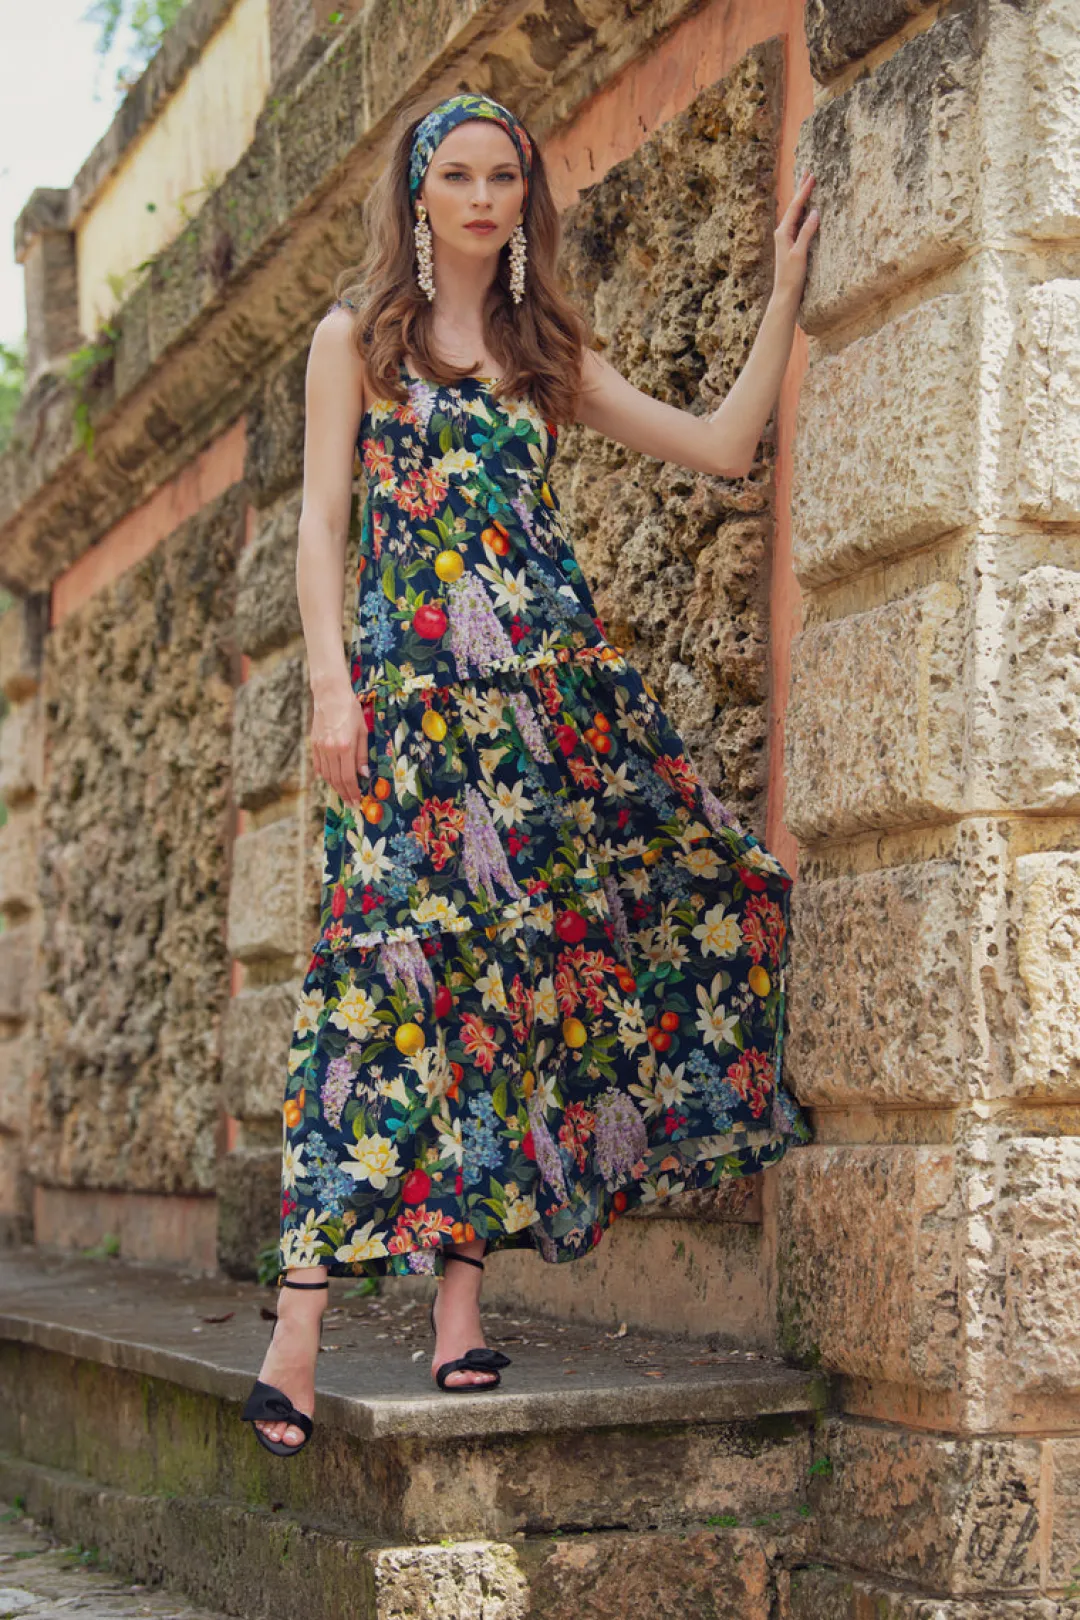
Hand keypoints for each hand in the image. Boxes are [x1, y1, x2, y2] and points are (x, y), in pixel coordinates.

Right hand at [310, 682, 369, 809]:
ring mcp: (320, 747)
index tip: (357, 801)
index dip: (353, 791)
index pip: (348, 777)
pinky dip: (325, 775)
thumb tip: (364, 774)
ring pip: (326, 775)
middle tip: (351, 803)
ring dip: (335, 786)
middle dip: (344, 793)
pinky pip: (318, 766)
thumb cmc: (350, 710)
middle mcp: (330, 749)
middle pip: (336, 779)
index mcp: (345, 746)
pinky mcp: (313, 744)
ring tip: (343, 793)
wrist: (330, 694)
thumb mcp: (362, 731)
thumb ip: (362, 754)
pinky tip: (331, 780)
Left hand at [772, 172, 818, 308]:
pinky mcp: (791, 243)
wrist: (785, 293)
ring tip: (808, 183)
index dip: (804, 191)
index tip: (812, 175)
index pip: (796, 207)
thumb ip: (806, 232)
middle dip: (801, 189)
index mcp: (783, 232)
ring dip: (803, 198)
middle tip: (808, 171)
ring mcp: (786, 237)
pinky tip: (809, 208)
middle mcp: (783, 232)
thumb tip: (815, 212)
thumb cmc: (791, 276)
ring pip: (796, 212)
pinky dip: (804, 211)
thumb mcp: (799, 253)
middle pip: (794, 206)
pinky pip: (799, 222)